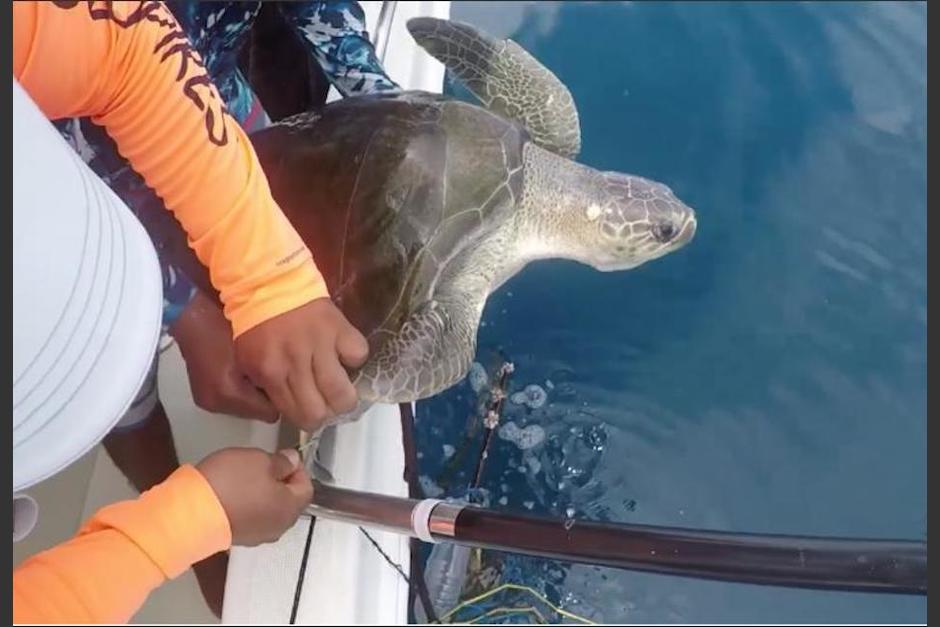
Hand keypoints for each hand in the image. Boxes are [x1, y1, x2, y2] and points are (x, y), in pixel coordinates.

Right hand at [170, 290, 277, 421]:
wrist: (190, 316)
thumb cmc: (223, 325)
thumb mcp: (255, 345)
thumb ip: (273, 370)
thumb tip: (290, 387)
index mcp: (229, 393)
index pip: (270, 413)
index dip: (280, 395)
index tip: (284, 377)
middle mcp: (216, 403)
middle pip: (258, 413)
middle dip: (266, 395)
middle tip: (268, 369)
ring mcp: (208, 401)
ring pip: (246, 408)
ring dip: (253, 393)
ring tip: (252, 367)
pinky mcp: (204, 397)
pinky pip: (233, 402)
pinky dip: (240, 390)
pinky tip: (238, 370)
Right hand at [196, 447, 311, 545]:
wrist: (191, 515)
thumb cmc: (232, 483)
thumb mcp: (260, 460)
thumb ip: (282, 462)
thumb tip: (294, 461)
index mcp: (291, 508)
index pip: (307, 487)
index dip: (298, 469)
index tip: (282, 456)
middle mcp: (279, 527)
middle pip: (289, 501)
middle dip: (281, 482)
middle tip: (263, 465)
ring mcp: (258, 537)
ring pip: (270, 511)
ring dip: (264, 494)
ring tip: (246, 478)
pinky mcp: (238, 539)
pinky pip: (251, 519)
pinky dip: (248, 506)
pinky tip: (233, 493)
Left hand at [233, 298, 368, 430]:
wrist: (268, 283)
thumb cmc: (256, 324)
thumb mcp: (247, 360)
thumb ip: (265, 388)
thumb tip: (285, 410)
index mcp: (270, 372)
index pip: (296, 415)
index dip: (305, 419)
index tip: (306, 410)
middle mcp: (296, 363)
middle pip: (319, 412)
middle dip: (324, 413)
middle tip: (323, 402)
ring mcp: (321, 345)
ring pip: (343, 394)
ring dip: (343, 396)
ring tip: (339, 388)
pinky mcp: (340, 329)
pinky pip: (358, 355)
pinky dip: (354, 358)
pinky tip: (343, 354)